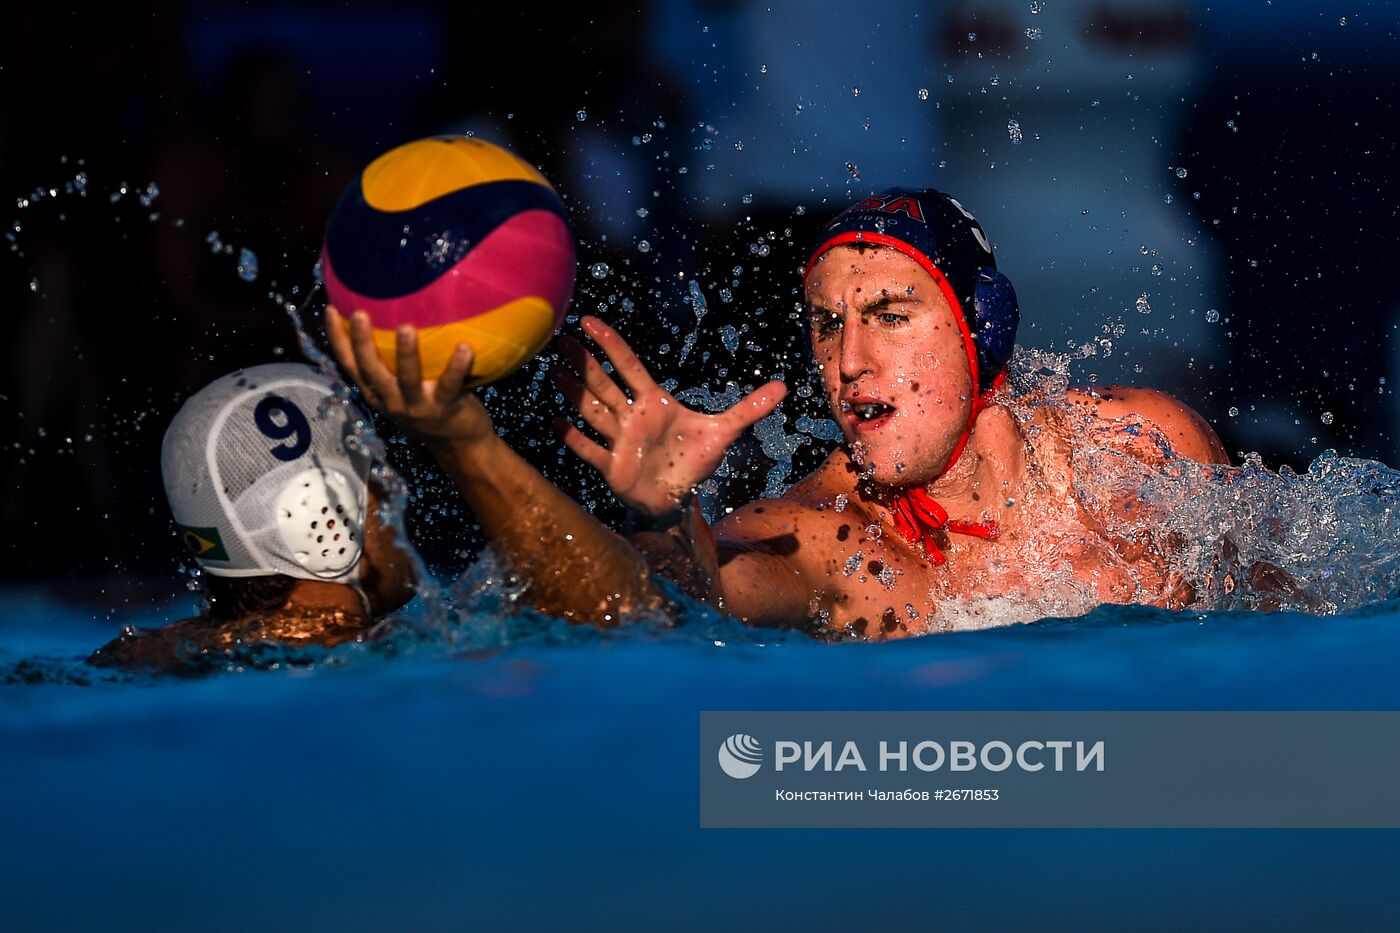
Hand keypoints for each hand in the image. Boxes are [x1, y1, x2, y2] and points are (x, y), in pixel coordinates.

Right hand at [325, 306, 495, 447]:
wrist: (457, 446)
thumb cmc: (429, 407)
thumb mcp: (401, 391)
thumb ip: (392, 364)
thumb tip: (393, 316)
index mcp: (376, 393)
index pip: (350, 365)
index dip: (337, 339)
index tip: (331, 309)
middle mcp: (391, 401)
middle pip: (370, 371)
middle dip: (362, 343)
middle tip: (360, 314)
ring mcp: (417, 407)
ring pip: (407, 379)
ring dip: (406, 354)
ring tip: (405, 328)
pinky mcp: (445, 408)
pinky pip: (450, 384)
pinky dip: (457, 366)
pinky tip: (465, 347)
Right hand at [551, 315, 786, 517]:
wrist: (680, 499)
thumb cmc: (695, 461)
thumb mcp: (725, 432)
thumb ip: (749, 409)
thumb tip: (784, 387)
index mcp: (654, 402)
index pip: (628, 366)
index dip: (610, 344)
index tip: (589, 321)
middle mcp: (631, 417)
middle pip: (603, 384)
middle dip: (583, 363)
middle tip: (559, 339)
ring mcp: (619, 441)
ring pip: (592, 411)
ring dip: (573, 392)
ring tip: (552, 369)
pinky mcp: (612, 467)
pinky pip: (589, 449)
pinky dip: (573, 438)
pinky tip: (555, 421)